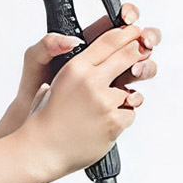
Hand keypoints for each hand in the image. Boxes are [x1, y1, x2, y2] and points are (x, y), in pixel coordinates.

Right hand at [23, 6, 162, 178]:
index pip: (109, 41)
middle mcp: (91, 82)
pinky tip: (102, 124)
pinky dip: (120, 118)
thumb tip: (103, 59)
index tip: (135, 33)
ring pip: (131, 91)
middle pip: (128, 56)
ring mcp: (104, 102)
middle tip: (140, 55)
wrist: (42, 149)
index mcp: (75, 68)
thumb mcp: (58, 83)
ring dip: (124, 99)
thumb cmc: (47, 118)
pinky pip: (130, 113)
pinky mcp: (113, 122)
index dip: (127, 34)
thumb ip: (81, 69)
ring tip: (103, 109)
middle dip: (137, 55)